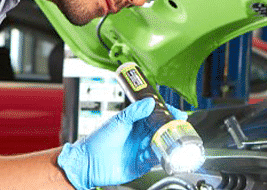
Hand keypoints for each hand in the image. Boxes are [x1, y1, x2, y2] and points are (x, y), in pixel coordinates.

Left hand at [57, 98, 187, 189]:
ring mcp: (140, 150)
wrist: (89, 163)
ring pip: (160, 145)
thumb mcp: (118, 121)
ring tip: (166, 140)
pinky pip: (155, 160)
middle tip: (177, 127)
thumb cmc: (98, 141)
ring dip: (164, 143)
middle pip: (161, 131)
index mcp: (134, 123)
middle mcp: (139, 136)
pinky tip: (155, 153)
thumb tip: (149, 102)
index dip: (166, 113)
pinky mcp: (141, 164)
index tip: (176, 112)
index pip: (155, 115)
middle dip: (170, 129)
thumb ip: (134, 112)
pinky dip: (158, 157)